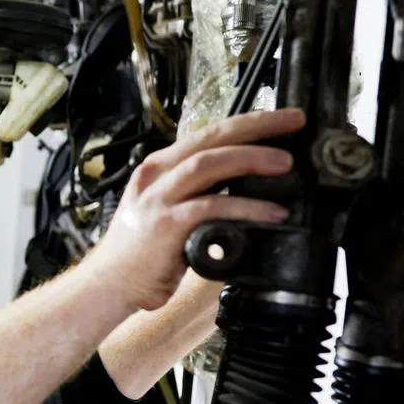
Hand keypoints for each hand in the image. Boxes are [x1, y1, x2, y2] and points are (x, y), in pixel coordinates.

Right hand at [89, 108, 305, 310]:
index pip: (207, 134)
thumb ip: (198, 196)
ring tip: (286, 163)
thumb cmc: (141, 254)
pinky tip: (271, 214)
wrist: (109, 284)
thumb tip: (246, 192)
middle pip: (211, 138)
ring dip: (251, 159)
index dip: (247, 123)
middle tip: (293, 122)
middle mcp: (156, 176)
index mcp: (159, 168)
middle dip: (257, 126)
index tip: (282, 119)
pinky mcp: (165, 225)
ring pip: (208, 164)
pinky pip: (211, 207)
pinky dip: (245, 208)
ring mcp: (158, 199)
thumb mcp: (167, 211)